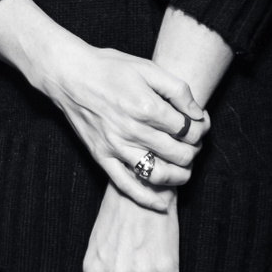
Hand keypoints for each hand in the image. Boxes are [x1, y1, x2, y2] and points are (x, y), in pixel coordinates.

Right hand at [35, 36, 206, 208]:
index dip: (201, 128)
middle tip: (192, 143)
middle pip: (179, 154)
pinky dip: (147, 198)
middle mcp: (133, 131)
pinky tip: (162, 203)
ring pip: (158, 175)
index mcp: (147, 107)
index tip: (199, 124)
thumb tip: (198, 113)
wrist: (69, 74)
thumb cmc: (109, 68)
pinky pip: (126, 185)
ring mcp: (116, 147)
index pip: (188, 130)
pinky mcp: (102, 156)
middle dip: (194, 150)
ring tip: (184, 168)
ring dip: (179, 176)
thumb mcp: (147, 68)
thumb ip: (177, 89)